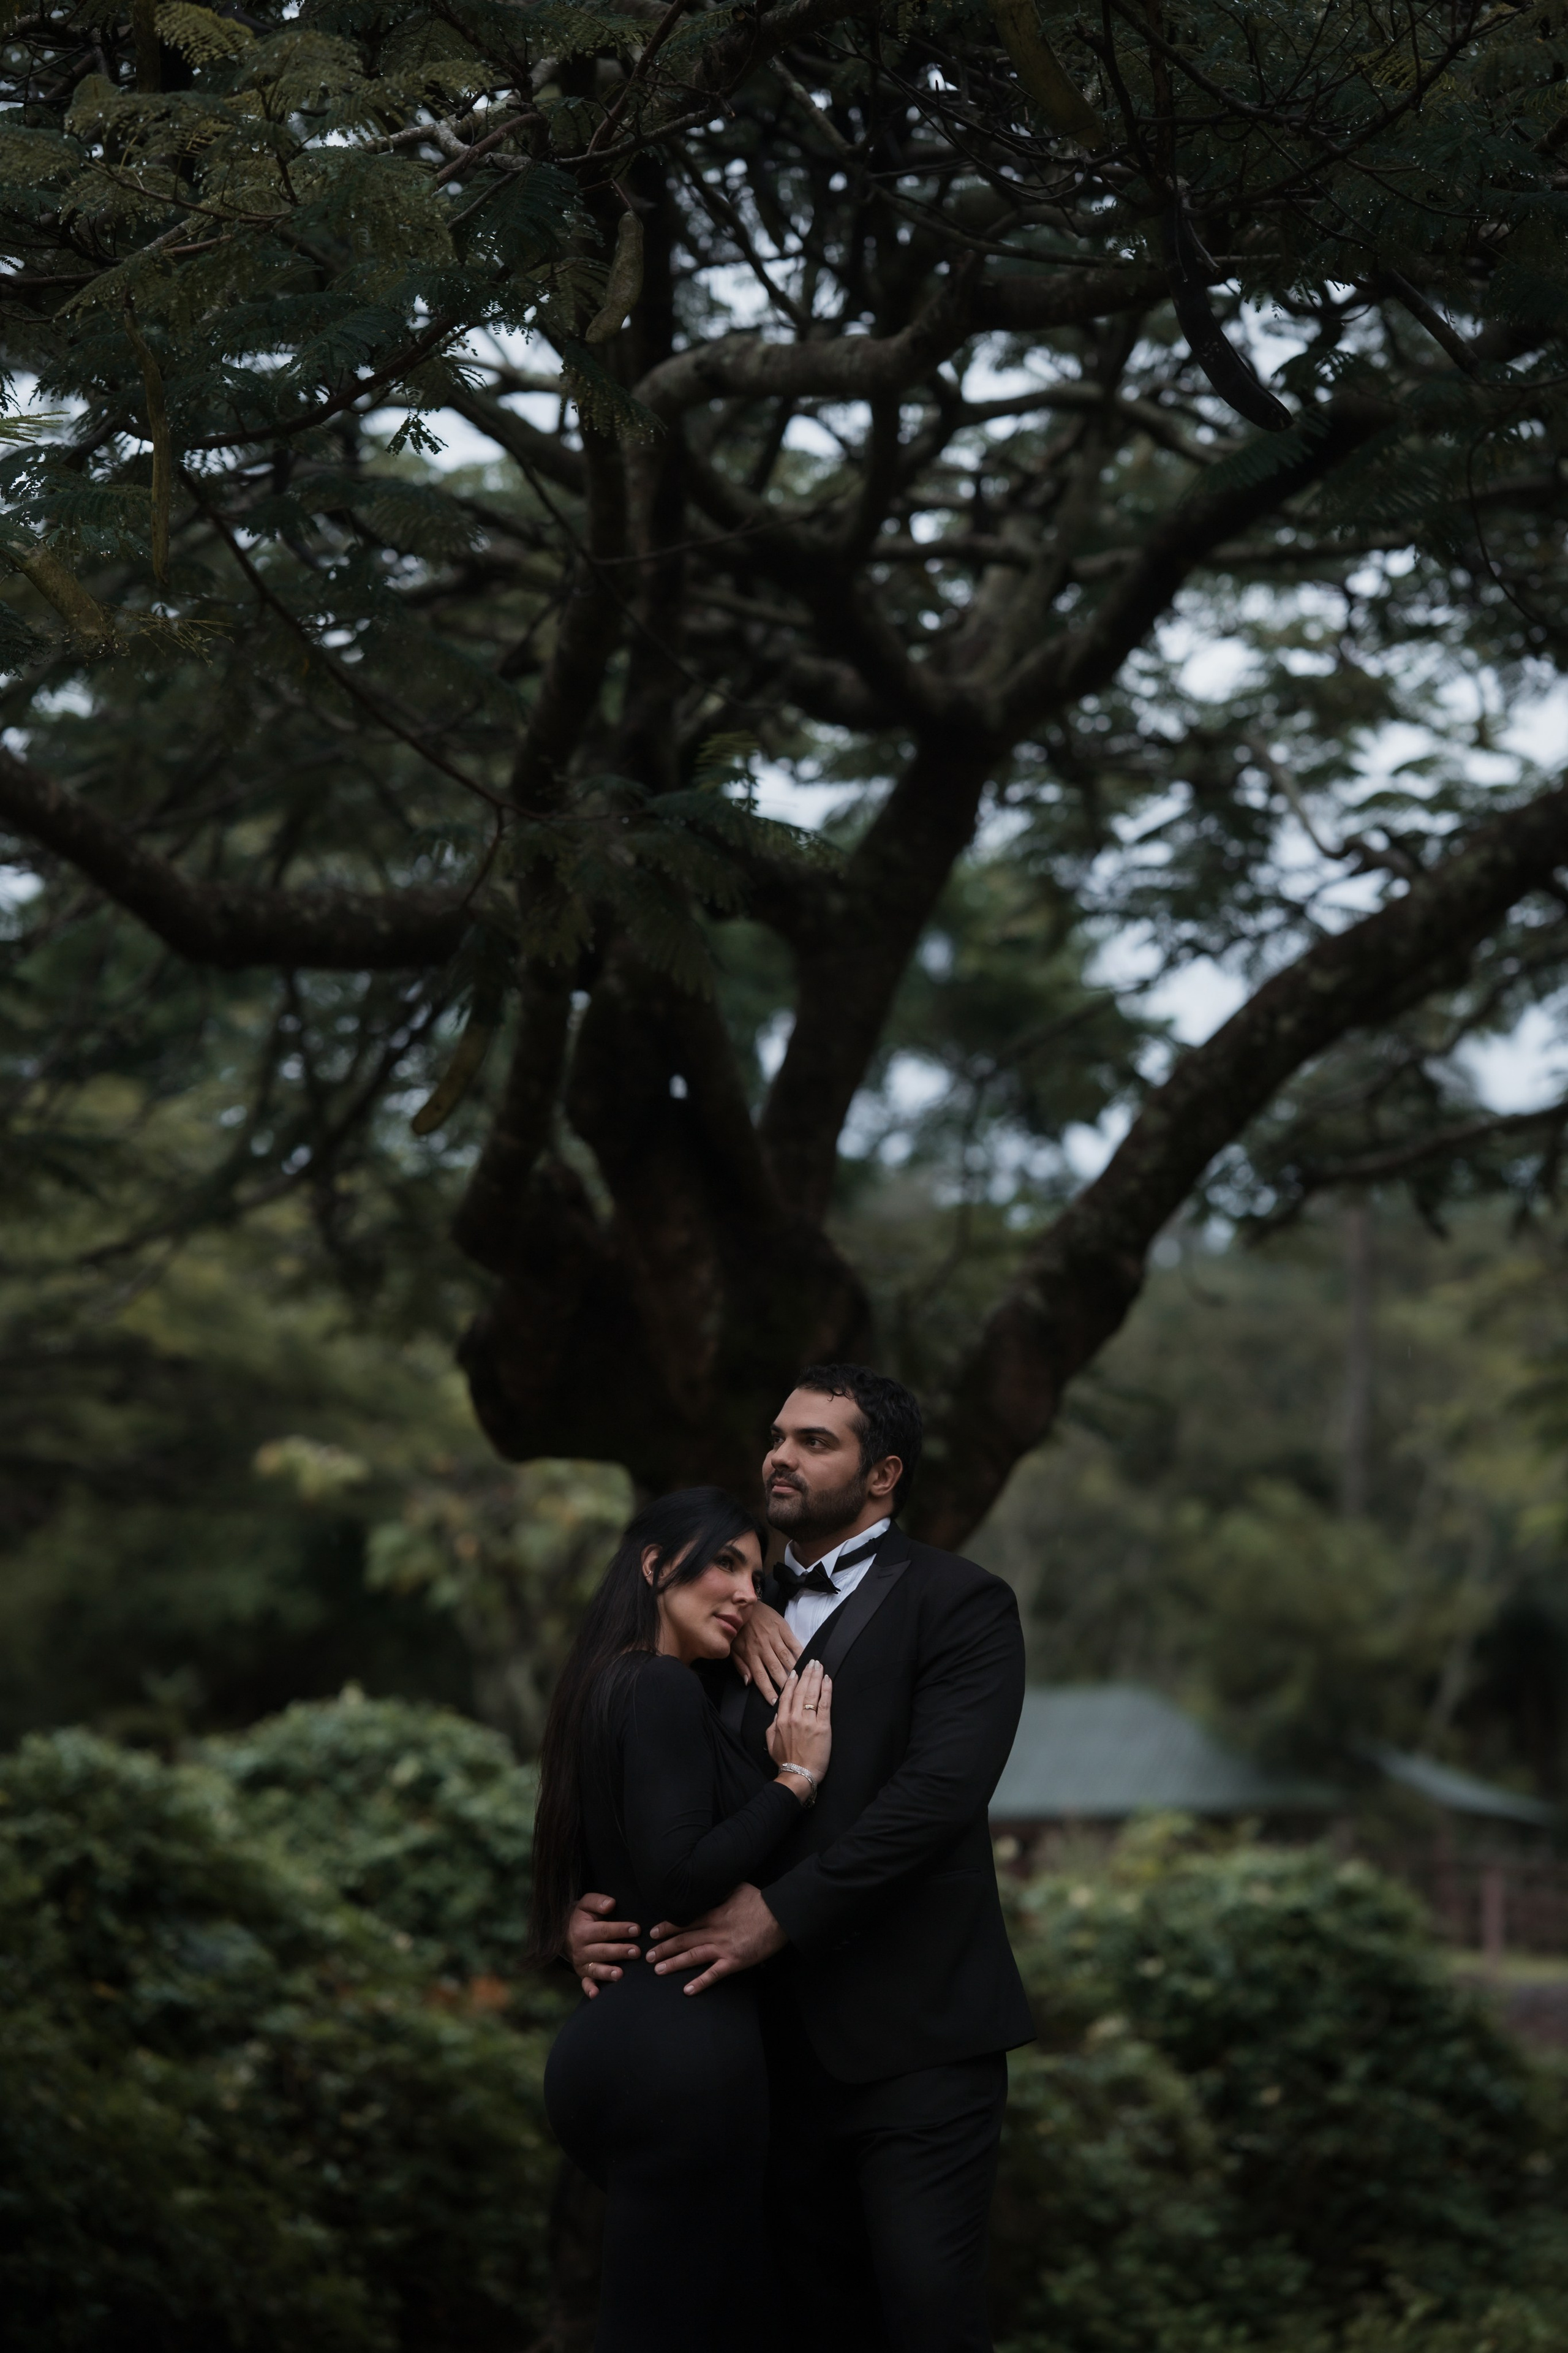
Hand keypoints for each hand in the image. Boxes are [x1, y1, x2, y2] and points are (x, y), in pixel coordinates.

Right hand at [565, 1892, 640, 1998]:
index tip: (636, 1929)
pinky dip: (590, 1989)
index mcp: (583, 1931)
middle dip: (620, 1951)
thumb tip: (611, 1904)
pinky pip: (585, 1983)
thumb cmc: (581, 1916)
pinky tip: (596, 1994)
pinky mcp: (582, 1974)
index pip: (604, 1931)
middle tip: (636, 1952)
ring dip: (608, 1972)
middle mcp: (581, 1949)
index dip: (620, 1930)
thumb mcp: (586, 1903)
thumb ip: (598, 1901)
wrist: (562, 1932)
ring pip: (596, 1969)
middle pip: (602, 1951)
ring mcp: (581, 1963)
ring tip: (620, 1974)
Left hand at [648, 1883, 787, 1993]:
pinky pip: (713, 1974)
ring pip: (693, 1956)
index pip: (685, 1921)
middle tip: (648, 1955)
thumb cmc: (761, 1900)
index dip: (668, 1927)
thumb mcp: (736, 1887)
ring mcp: (723, 1948)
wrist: (780, 1915)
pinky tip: (687, 1990)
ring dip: (674, 1963)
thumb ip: (719, 1890)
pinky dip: (700, 1983)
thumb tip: (706, 1886)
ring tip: (658, 1970)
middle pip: (684, 1940)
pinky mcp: (734, 1961)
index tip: (654, 1932)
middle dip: (664, 1948)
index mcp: (713, 1913)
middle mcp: (714, 1931)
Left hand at [729, 1600, 799, 1701]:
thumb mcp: (733, 1649)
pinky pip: (793, 1642)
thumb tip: (748, 1683)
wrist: (743, 1605)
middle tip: (793, 1696)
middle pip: (775, 1669)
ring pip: (786, 1657)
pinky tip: (807, 1661)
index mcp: (750, 1654)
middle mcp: (762, 1647)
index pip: (760, 1676)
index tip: (775, 1702)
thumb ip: (741, 1666)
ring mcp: (773, 1637)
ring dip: (794, 1670)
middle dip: (784, 1684)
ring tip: (802, 1682)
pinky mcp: (782, 1627)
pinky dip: (801, 1652)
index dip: (767, 1690)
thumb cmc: (738, 1630)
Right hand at [767, 1659, 831, 1791]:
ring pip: (812, 1693)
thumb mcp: (771, 1742)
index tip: (796, 1671)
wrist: (798, 1776)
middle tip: (812, 1662)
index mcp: (781, 1720)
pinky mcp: (823, 1727)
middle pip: (800, 1690)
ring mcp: (809, 1721)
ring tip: (819, 1666)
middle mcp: (794, 1717)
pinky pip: (825, 1704)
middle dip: (806, 1674)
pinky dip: (826, 1690)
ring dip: (816, 1677)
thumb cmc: (785, 1761)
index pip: (787, 1695)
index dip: (792, 1681)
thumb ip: (773, 1725)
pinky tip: (827, 1680)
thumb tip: (777, 1713)